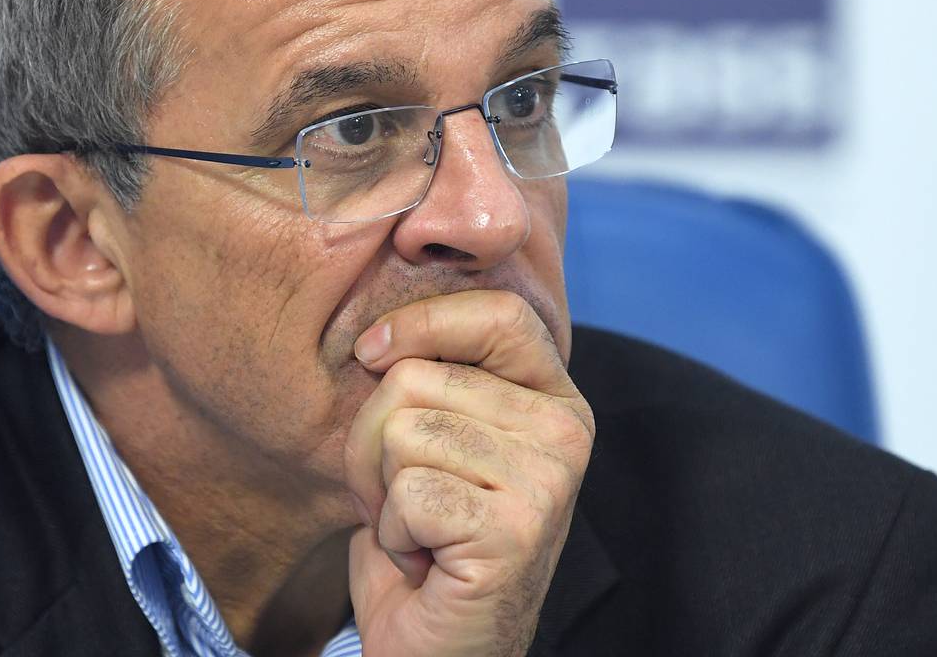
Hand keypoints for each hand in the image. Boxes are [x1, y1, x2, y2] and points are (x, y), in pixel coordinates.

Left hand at [343, 290, 593, 656]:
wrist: (443, 649)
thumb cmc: (428, 540)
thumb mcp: (439, 439)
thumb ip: (433, 379)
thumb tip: (377, 338)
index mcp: (555, 398)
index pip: (500, 313)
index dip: (423, 320)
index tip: (370, 352)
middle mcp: (565, 431)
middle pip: (419, 376)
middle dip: (372, 440)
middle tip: (401, 495)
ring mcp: (548, 479)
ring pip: (402, 432)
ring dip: (381, 491)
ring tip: (416, 527)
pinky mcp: (516, 529)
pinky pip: (408, 492)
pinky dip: (392, 533)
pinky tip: (424, 559)